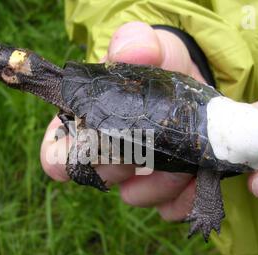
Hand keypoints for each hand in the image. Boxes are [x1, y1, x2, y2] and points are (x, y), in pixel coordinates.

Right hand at [40, 21, 204, 220]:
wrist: (200, 88)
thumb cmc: (162, 68)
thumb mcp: (152, 48)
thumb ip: (137, 43)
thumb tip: (129, 51)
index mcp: (88, 124)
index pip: (57, 152)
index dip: (61, 159)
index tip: (80, 155)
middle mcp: (109, 157)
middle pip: (100, 176)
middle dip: (123, 163)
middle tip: (146, 144)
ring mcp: (137, 179)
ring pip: (136, 196)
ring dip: (162, 178)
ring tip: (186, 154)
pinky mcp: (168, 195)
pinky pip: (171, 208)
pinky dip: (187, 195)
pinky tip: (200, 175)